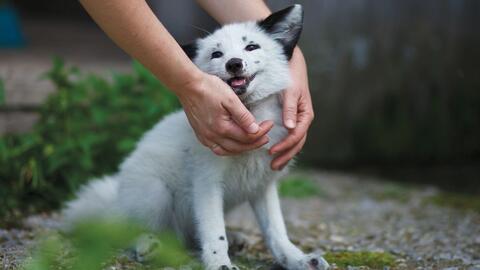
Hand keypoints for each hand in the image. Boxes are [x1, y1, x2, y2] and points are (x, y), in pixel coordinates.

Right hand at [178, 72, 272, 155]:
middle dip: (255, 143)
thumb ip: (243, 116)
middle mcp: (213, 136)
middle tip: (266, 136)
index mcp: (222, 127)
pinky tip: (234, 144)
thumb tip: (255, 130)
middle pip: (239, 147)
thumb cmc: (209, 88)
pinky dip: (229, 149)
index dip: (261, 132)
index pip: (247, 136)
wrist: (188, 85)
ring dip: (243, 148)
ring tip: (253, 142)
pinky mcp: (200, 135)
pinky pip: (217, 148)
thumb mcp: (230, 99)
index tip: (270, 123)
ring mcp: (205, 137)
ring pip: (228, 151)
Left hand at [270, 48, 313, 169]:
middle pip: (297, 143)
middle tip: (273, 166)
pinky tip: (276, 153)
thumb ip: (290, 109)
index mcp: (306, 114)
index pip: (297, 135)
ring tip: (274, 165)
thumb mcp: (291, 92)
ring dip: (286, 154)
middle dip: (286, 155)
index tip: (271, 151)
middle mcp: (303, 120)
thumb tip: (290, 127)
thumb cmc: (292, 77)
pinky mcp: (292, 119)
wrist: (292, 64)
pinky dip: (284, 146)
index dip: (285, 145)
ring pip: (295, 142)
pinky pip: (290, 136)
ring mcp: (298, 120)